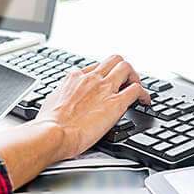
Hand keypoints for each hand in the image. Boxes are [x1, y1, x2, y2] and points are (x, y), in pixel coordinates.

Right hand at [34, 55, 150, 159]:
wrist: (53, 133)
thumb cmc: (49, 123)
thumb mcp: (52, 101)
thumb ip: (63, 97)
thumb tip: (64, 102)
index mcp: (74, 77)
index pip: (96, 67)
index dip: (104, 74)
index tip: (107, 82)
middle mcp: (91, 78)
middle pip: (114, 60)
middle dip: (122, 69)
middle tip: (125, 81)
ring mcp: (104, 88)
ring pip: (126, 67)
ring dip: (134, 76)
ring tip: (136, 87)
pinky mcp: (116, 103)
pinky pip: (136, 90)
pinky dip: (143, 94)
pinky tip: (144, 101)